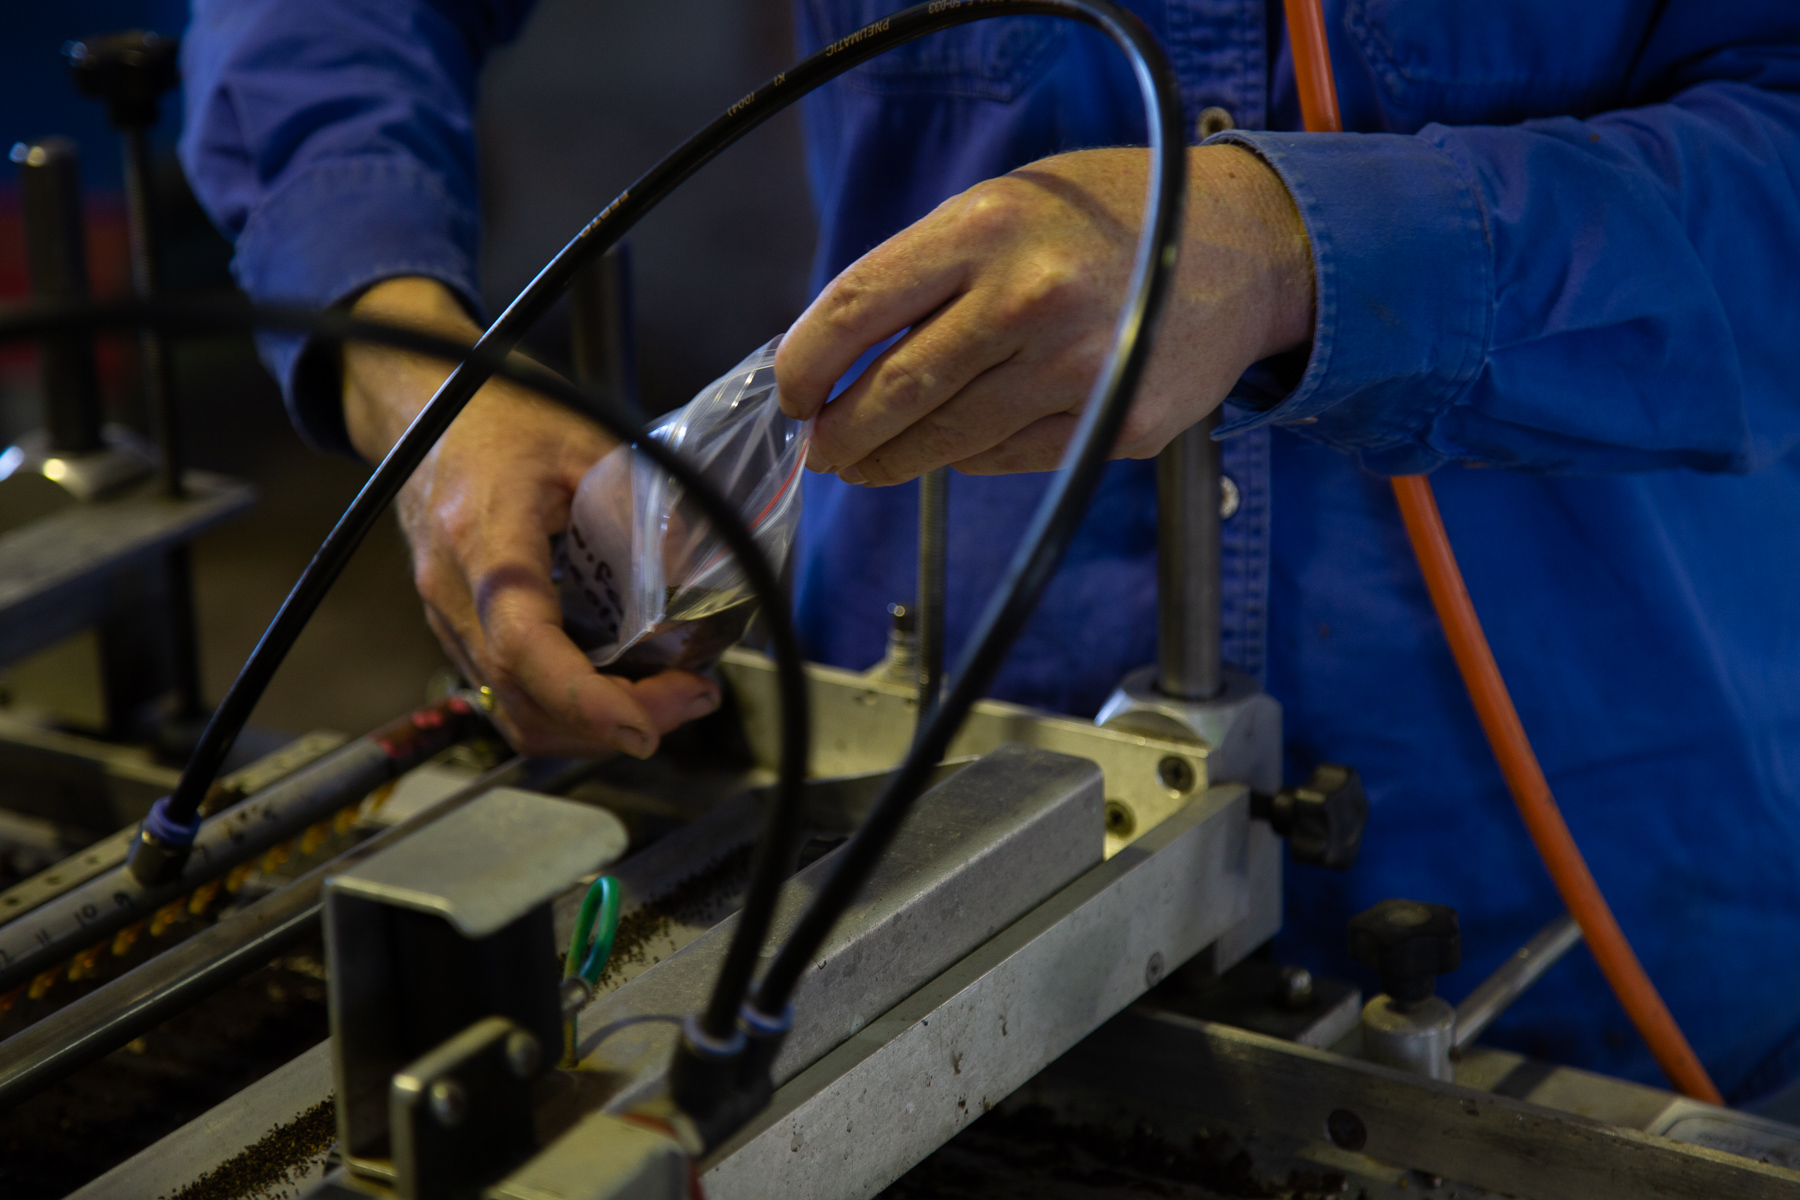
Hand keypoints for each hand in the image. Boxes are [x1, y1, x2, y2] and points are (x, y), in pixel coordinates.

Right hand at [342, 277, 719, 757]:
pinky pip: (506, 695)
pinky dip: (566, 711)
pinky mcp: (458, 629)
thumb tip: (701, 571)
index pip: (523, 642)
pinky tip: (621, 692)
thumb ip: (642, 506)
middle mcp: (454, 590)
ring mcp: (448, 616)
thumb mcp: (588, 442)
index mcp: (484, 537)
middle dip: (615, 720)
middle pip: (525, 696)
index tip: (643, 726)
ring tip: (671, 701)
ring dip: (593, 727)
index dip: (584, 697)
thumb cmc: (504, 417)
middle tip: (693, 699)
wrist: (427, 409)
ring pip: (513, 711)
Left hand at [774, 145, 1313, 483]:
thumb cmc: (1108, 220)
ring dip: (894, 460)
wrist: (1241, 249)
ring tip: (868, 463)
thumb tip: (835, 350)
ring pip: (947, 441)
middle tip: (822, 450)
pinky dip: (969, 458)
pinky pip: (1008, 458)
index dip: (806, 363)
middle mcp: (1027, 299)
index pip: (857, 307)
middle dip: (842, 434)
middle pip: (895, 391)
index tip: (791, 393)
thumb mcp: (1007, 206)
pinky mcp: (1111, 426)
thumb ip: (927, 271)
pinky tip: (956, 447)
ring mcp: (1075, 371)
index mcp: (986, 228)